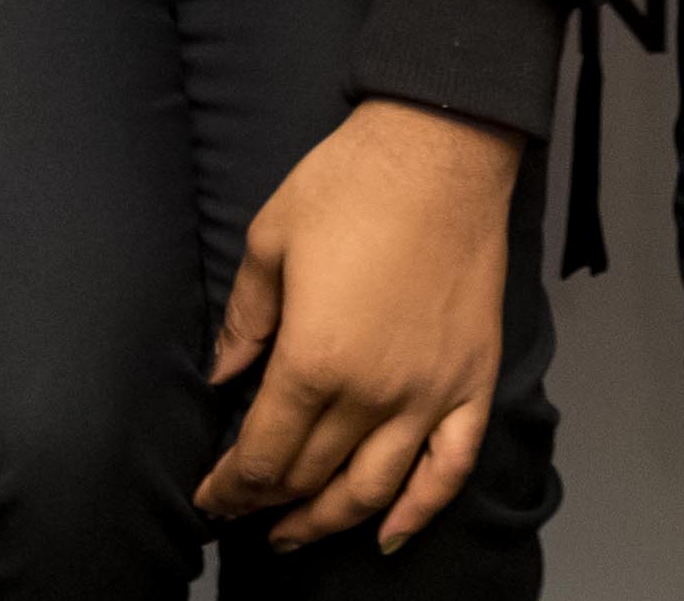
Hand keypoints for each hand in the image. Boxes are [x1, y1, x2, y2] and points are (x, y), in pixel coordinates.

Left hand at [196, 97, 521, 554]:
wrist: (441, 151)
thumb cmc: (352, 184)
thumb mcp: (269, 241)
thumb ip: (243, 319)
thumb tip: (223, 374)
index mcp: (314, 359)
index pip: (263, 453)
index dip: (231, 485)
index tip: (211, 496)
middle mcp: (374, 393)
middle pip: (312, 477)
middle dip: (268, 501)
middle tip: (244, 510)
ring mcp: (429, 393)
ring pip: (373, 490)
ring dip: (328, 521)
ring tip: (295, 534)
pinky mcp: (472, 381)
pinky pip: (449, 469)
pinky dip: (419, 510)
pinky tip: (389, 533)